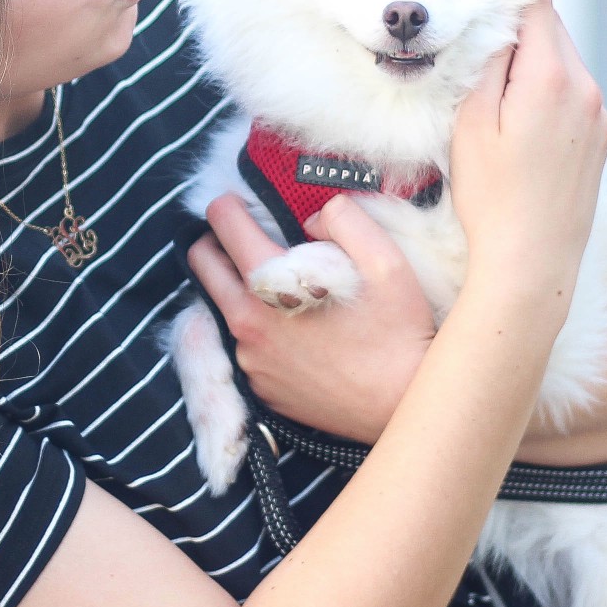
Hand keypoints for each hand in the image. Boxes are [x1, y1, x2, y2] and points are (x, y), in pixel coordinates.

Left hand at [185, 193, 437, 443]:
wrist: (404, 403)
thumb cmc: (398, 331)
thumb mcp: (384, 259)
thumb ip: (343, 219)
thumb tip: (310, 218)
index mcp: (270, 285)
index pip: (221, 224)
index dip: (230, 204)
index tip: (243, 203)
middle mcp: (247, 324)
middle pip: (201, 264)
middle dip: (217, 241)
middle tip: (249, 237)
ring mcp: (250, 360)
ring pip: (221, 306)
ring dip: (239, 287)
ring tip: (281, 285)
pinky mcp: (259, 386)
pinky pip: (244, 345)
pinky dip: (258, 328)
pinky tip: (295, 329)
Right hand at [446, 0, 606, 304]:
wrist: (534, 264)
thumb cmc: (492, 199)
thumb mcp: (471, 124)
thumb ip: (488, 63)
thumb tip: (497, 20)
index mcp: (552, 77)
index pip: (539, 3)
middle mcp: (587, 88)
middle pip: (552, 31)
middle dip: (516, 33)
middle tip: (476, 50)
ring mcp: (599, 114)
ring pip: (562, 63)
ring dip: (531, 66)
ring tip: (495, 99)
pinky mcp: (601, 138)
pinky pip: (572, 95)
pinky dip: (546, 94)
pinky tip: (519, 128)